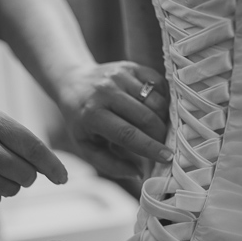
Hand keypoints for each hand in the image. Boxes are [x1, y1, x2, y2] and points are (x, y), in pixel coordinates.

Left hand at [56, 61, 170, 178]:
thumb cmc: (82, 122)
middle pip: (146, 116)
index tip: (167, 157)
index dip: (150, 147)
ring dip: (164, 117)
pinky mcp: (131, 66)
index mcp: (92, 114)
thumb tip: (139, 173)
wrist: (74, 83)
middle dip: (161, 134)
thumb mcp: (87, 146)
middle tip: (165, 144)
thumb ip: (111, 165)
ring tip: (160, 128)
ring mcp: (120, 76)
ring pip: (155, 100)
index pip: (127, 133)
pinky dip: (163, 99)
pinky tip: (158, 109)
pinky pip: (158, 83)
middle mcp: (106, 92)